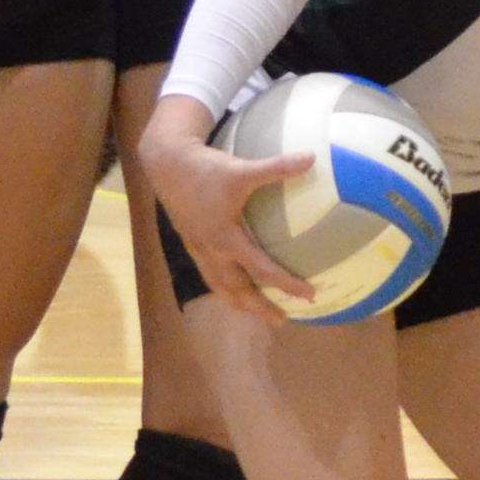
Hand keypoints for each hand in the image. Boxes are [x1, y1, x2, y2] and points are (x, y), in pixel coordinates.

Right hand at [136, 111, 325, 313]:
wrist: (167, 166)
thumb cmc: (205, 170)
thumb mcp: (242, 169)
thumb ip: (277, 167)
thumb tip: (311, 158)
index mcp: (225, 238)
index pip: (261, 269)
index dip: (286, 284)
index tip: (309, 295)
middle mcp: (212, 251)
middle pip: (237, 290)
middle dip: (259, 308)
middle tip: (282, 321)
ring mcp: (199, 251)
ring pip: (220, 287)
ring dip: (240, 302)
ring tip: (258, 313)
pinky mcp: (192, 245)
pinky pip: (211, 276)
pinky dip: (225, 288)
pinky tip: (234, 288)